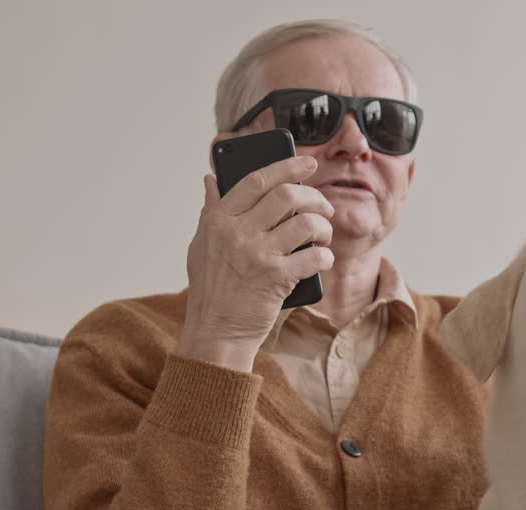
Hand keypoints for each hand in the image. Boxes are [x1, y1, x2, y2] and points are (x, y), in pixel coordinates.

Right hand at [176, 155, 335, 371]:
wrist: (215, 331)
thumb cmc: (211, 289)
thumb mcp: (200, 245)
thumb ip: (210, 210)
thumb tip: (210, 178)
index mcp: (218, 220)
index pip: (256, 180)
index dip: (286, 166)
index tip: (307, 162)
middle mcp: (237, 232)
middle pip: (287, 195)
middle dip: (314, 197)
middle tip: (325, 206)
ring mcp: (258, 255)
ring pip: (306, 222)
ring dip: (324, 226)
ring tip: (324, 235)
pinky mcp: (277, 278)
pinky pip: (314, 255)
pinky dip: (325, 256)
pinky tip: (322, 259)